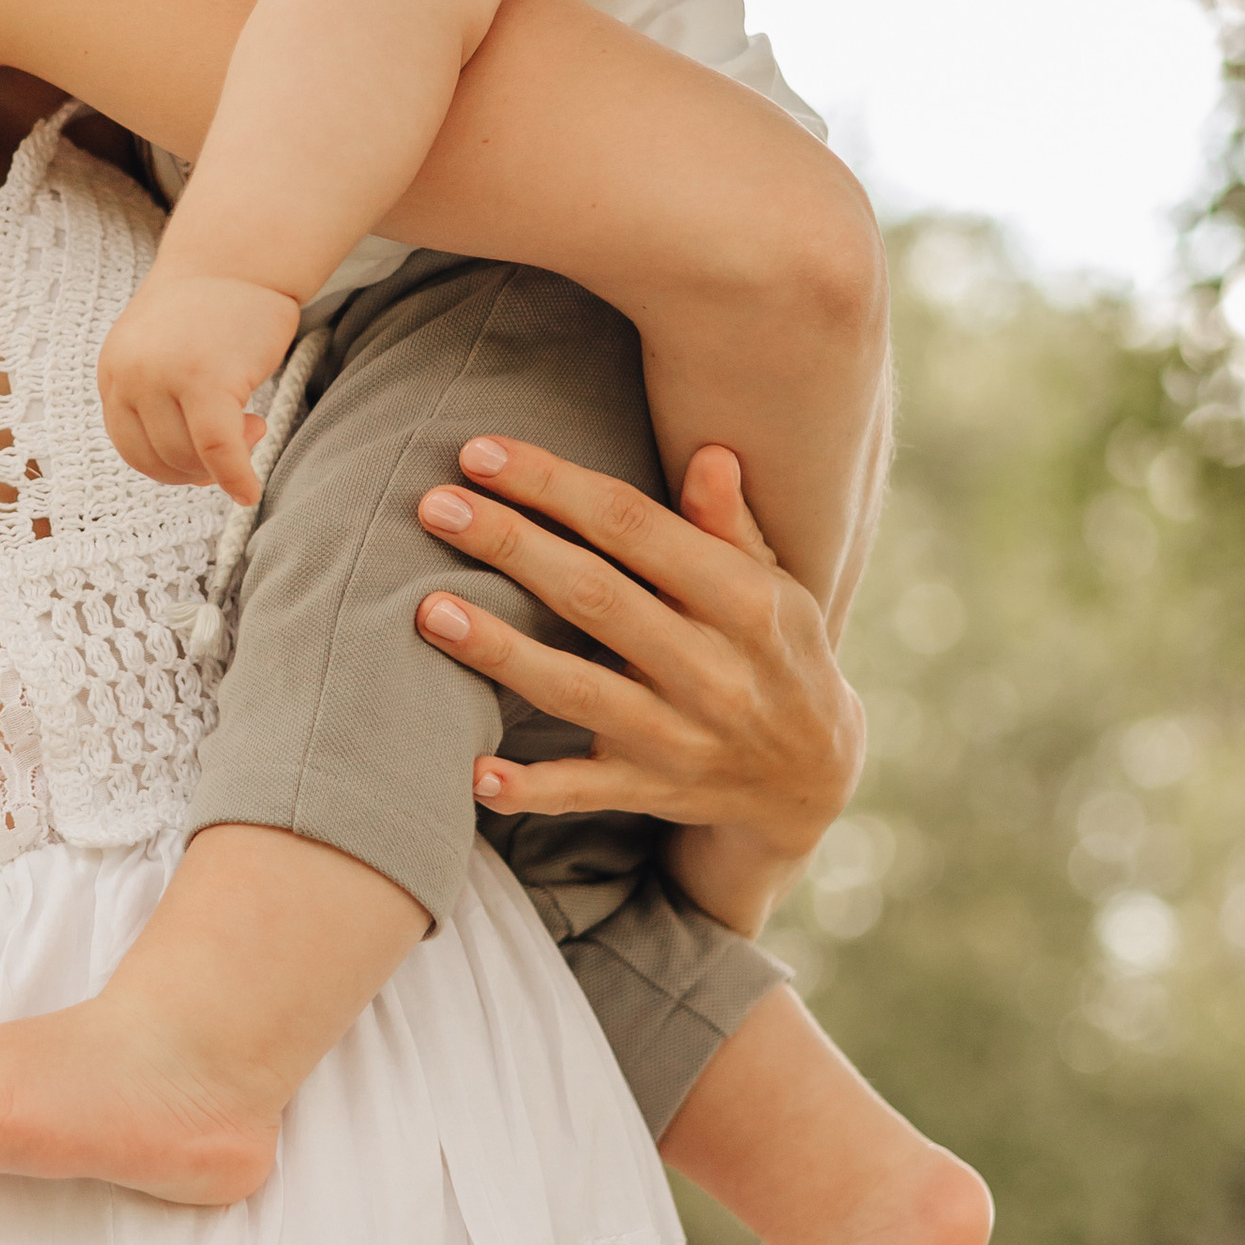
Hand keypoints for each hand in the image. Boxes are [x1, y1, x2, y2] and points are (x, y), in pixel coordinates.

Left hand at [97, 268, 300, 500]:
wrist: (239, 257)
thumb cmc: (210, 309)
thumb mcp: (162, 353)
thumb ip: (159, 401)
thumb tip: (190, 471)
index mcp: (113, 370)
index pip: (129, 446)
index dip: (168, 466)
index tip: (201, 464)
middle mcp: (130, 374)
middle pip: (155, 458)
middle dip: (196, 470)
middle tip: (234, 448)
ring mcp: (164, 377)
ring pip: (186, 459)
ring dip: (222, 464)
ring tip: (252, 428)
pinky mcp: (207, 381)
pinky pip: (219, 451)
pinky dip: (236, 477)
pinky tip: (250, 490)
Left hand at [412, 437, 864, 933]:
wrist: (814, 776)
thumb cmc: (774, 650)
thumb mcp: (774, 583)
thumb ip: (729, 523)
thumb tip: (708, 454)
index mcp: (745, 600)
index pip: (634, 526)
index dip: (554, 485)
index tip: (480, 453)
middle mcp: (713, 668)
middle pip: (594, 597)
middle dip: (510, 546)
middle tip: (433, 505)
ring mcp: (681, 737)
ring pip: (577, 690)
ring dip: (500, 651)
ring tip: (430, 611)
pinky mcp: (652, 791)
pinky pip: (582, 792)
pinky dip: (529, 788)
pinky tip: (474, 773)